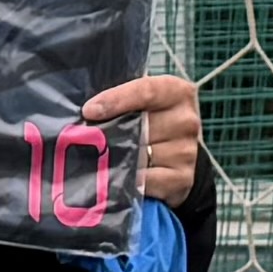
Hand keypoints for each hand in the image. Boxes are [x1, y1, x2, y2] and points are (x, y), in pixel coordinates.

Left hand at [79, 73, 203, 207]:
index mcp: (176, 92)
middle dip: (110, 134)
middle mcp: (186, 120)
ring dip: (117, 158)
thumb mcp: (140, 101)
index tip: (89, 111)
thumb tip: (87, 111)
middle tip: (85, 139)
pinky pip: (146, 181)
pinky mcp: (183, 178)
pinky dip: (127, 180)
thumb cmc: (150, 119)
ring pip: (139, 155)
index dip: (116, 100)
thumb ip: (119, 98)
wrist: (176, 153)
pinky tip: (117, 177)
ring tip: (102, 158)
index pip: (146, 91)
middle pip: (140, 126)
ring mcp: (187, 151)